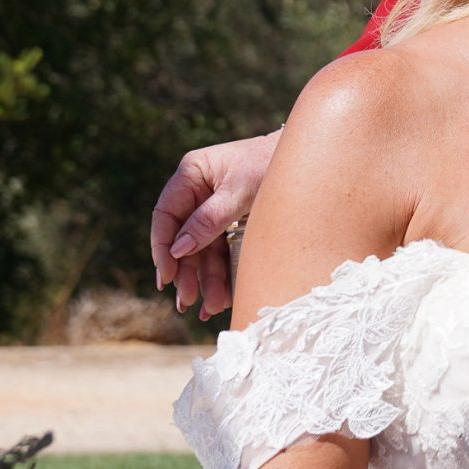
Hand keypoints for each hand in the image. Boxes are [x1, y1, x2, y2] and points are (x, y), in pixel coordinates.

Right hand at [149, 130, 281, 319]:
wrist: (306, 161)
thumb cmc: (270, 165)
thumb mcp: (239, 192)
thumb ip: (209, 219)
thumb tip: (178, 250)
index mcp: (191, 175)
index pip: (165, 215)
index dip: (162, 247)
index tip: (167, 275)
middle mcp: (196, 192)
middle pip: (182, 238)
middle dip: (186, 272)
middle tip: (188, 300)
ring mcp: (211, 208)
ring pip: (201, 250)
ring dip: (204, 280)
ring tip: (209, 308)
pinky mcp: (229, 223)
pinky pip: (219, 251)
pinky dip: (220, 274)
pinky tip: (220, 298)